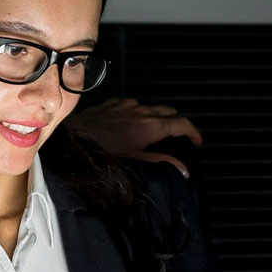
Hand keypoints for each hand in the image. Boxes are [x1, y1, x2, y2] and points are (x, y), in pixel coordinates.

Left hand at [63, 98, 204, 177]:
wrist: (74, 137)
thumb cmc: (102, 150)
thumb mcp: (135, 158)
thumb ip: (162, 160)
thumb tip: (183, 169)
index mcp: (151, 126)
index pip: (182, 123)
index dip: (194, 132)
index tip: (197, 141)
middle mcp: (142, 111)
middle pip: (170, 112)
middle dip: (177, 123)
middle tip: (178, 137)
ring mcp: (128, 104)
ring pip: (152, 107)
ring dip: (156, 118)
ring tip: (152, 133)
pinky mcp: (115, 102)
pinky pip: (133, 105)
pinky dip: (138, 113)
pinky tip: (129, 124)